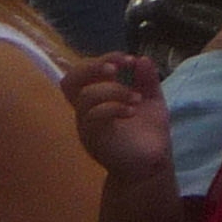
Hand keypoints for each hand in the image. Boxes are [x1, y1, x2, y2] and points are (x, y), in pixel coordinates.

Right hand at [63, 53, 171, 182]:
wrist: (152, 163)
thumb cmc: (148, 130)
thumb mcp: (152, 98)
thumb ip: (147, 79)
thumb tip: (142, 59)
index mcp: (97, 96)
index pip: (84, 71)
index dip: (103, 59)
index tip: (129, 59)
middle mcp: (86, 109)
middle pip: (69, 80)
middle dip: (92, 67)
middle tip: (117, 68)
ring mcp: (87, 125)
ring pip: (86, 97)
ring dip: (114, 90)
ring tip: (136, 98)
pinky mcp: (93, 139)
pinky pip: (93, 117)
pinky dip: (114, 107)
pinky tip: (132, 111)